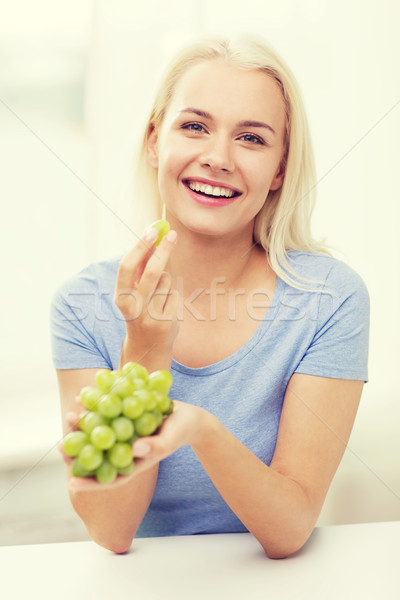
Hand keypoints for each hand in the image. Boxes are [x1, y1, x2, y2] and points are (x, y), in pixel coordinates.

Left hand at [60, 400, 213, 490]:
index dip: (89, 483)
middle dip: (78, 450)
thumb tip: (136, 449)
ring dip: (83, 425)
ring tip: (70, 415)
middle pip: (97, 454)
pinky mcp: (123, 416)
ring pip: (97, 432)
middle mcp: (123, 449)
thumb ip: (156, 446)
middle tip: (60, 444)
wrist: (188, 414)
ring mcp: (122, 433)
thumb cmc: (182, 431)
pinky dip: (95, 405)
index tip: (70, 483)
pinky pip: (105, 412)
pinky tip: (83, 395)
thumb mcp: (171, 439)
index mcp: (133, 463)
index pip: (108, 478)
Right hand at [114, 226, 179, 365]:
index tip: (152, 231)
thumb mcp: (133, 292)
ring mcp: (151, 316)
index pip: (127, 267)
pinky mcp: (167, 322)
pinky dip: (171, 295)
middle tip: (173, 235)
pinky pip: (174, 294)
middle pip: (152, 272)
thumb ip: (140, 268)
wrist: (146, 348)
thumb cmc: (140, 311)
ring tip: (158, 296)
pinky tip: (165, 308)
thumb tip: (152, 237)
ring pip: (166, 281)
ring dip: (166, 281)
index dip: (139, 248)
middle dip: (163, 250)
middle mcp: (134, 308)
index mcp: (120, 298)